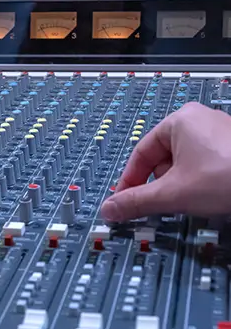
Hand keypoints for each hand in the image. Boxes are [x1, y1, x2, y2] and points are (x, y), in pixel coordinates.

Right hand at [101, 102, 230, 220]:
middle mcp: (196, 119)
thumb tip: (108, 209)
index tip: (124, 201)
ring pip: (182, 161)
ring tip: (191, 199)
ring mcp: (217, 130)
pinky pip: (202, 161)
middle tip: (162, 203)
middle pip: (161, 156)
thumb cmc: (227, 178)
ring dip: (179, 182)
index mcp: (178, 120)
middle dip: (159, 182)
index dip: (129, 180)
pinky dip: (197, 179)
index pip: (140, 152)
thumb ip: (137, 201)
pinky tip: (208, 193)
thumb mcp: (174, 193)